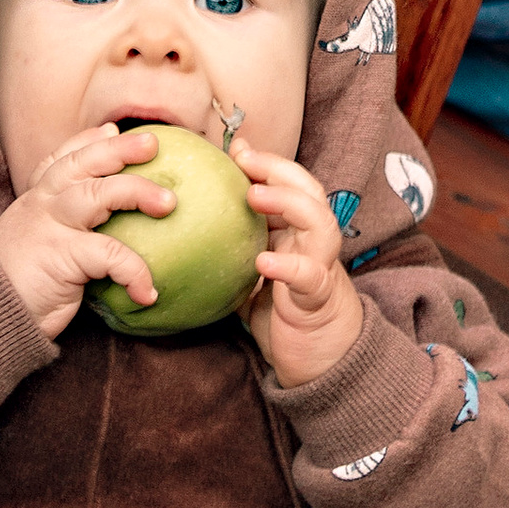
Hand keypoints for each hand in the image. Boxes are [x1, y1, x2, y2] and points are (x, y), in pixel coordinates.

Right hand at [0, 123, 177, 343]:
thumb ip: (57, 229)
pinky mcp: (63, 256)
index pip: (59, 159)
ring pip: (99, 194)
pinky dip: (134, 271)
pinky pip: (110, 254)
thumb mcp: (32, 245)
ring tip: (169, 204)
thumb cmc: (16, 287)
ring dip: (138, 193)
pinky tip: (148, 292)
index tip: (111, 129)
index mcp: (34, 201)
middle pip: (82, 164)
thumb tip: (100, 229)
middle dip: (119, 150)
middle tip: (152, 144)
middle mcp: (41, 205)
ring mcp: (50, 227)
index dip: (86, 141)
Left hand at [236, 139, 368, 387]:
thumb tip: (187, 230)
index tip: (235, 147)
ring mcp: (321, 266)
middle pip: (309, 191)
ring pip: (320, 223)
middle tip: (245, 159)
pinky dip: (289, 265)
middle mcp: (312, 242)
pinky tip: (264, 262)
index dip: (265, 163)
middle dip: (278, 169)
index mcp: (296, 232)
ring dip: (289, 204)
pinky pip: (309, 276)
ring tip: (255, 196)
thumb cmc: (280, 312)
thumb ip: (232, 250)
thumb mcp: (250, 274)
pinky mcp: (318, 298)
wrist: (320, 360)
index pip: (289, 185)